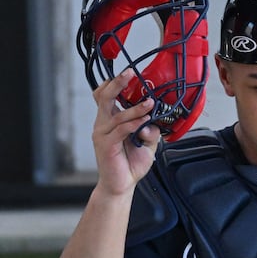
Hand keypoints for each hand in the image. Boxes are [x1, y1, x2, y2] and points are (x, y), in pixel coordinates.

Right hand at [92, 69, 160, 195]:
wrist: (122, 184)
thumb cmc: (131, 162)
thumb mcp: (147, 142)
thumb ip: (152, 129)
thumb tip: (153, 120)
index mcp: (110, 120)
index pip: (104, 95)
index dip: (112, 83)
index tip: (129, 74)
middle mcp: (103, 124)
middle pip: (103, 97)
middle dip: (117, 83)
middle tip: (129, 73)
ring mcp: (102, 134)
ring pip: (117, 114)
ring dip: (135, 108)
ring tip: (150, 104)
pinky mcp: (106, 145)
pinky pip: (120, 130)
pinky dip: (133, 123)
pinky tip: (144, 121)